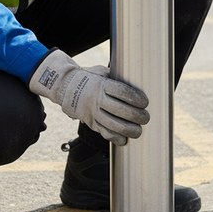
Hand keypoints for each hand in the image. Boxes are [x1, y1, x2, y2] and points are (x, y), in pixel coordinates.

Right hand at [28, 50, 149, 145]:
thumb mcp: (102, 72)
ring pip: (113, 125)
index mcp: (101, 85)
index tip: (145, 102)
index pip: (123, 92)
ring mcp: (93, 112)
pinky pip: (104, 133)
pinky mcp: (90, 122)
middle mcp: (97, 99)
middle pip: (120, 110)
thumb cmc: (90, 78)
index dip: (136, 98)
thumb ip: (117, 78)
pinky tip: (125, 139)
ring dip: (129, 130)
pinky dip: (116, 138)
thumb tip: (137, 80)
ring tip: (138, 131)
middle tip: (145, 118)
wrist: (66, 88)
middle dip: (137, 116)